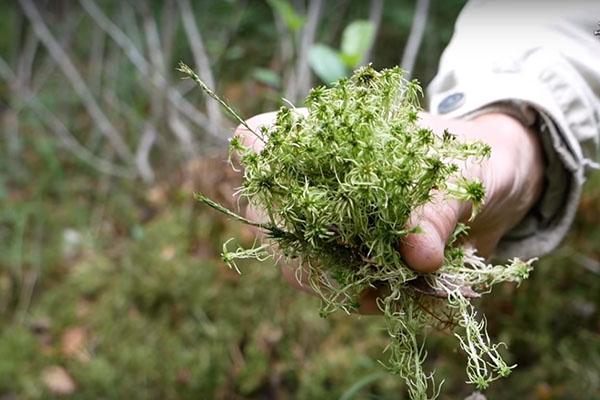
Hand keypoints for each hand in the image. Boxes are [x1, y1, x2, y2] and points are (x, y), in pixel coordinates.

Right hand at [234, 109, 543, 309]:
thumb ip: (440, 207)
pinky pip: (344, 293)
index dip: (257, 163)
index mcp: (330, 142)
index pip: (260, 140)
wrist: (497, 192)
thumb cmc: (473, 161)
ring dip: (344, 284)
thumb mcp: (463, 172)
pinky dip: (376, 301)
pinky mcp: (358, 267)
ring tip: (402, 283)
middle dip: (308, 250)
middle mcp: (319, 189)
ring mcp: (334, 231)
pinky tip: (416, 294)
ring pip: (300, 267)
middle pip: (268, 219)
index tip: (288, 188)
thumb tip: (419, 258)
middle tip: (363, 266)